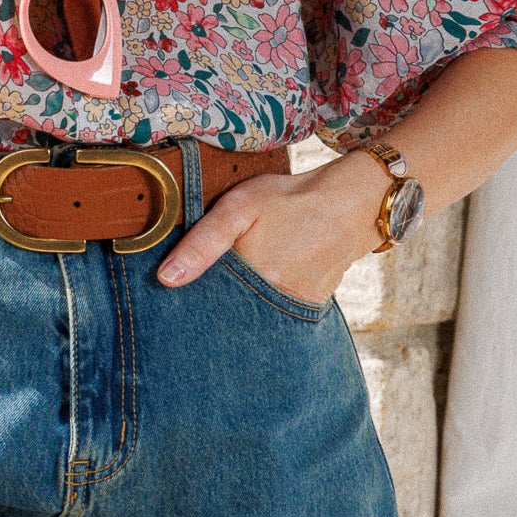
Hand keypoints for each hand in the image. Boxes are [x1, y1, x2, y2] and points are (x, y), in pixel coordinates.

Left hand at [154, 152, 387, 301]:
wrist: (350, 204)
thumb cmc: (289, 200)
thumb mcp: (238, 209)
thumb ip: (201, 243)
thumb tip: (166, 279)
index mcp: (248, 283)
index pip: (206, 307)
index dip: (191, 301)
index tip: (176, 298)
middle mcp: (270, 306)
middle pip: (229, 315)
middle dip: (214, 307)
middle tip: (203, 290)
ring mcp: (292, 310)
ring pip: (253, 316)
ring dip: (240, 307)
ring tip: (237, 283)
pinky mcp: (308, 308)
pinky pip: (276, 314)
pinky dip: (264, 304)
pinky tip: (260, 285)